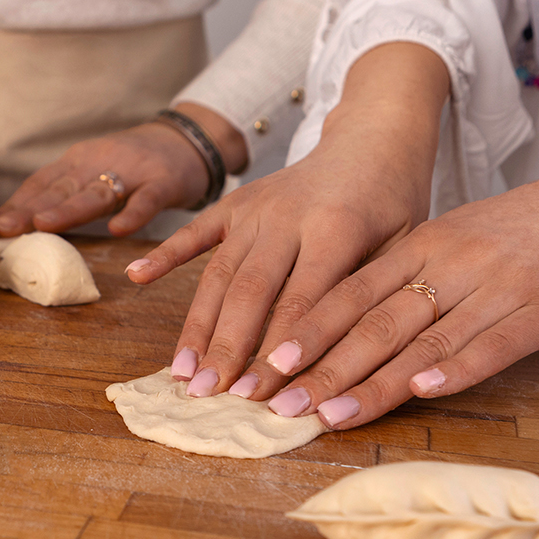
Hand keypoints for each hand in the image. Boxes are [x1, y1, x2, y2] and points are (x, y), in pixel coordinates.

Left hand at [0, 103, 246, 237]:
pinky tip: (117, 230)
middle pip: (58, 191)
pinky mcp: (162, 181)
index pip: (37, 189)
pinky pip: (146, 200)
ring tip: (42, 226)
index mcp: (75, 165)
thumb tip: (12, 225)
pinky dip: (132, 213)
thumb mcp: (89, 177)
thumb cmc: (131, 168)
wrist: (185, 142)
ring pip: (95, 193)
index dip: (9, 210)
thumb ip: (58, 198)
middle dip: (25, 211)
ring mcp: (130, 172)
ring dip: (68, 210)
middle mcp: (96, 165)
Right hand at [125, 43, 450, 398]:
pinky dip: (165, 254)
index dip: (280, 353)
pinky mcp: (236, 203)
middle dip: (228, 348)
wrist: (374, 142)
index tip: (260, 396)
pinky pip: (196, 231)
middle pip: (251, 292)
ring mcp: (256, 208)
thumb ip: (365, 299)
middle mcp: (287, 216)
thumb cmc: (394, 208)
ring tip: (184, 373)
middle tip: (211, 395)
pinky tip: (136, 278)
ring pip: (220, 273)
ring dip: (198, 326)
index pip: (302, 303)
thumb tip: (334, 367)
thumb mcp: (402, 251)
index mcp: (336, 229)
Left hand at [250, 123, 538, 430]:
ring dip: (372, 382)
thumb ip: (402, 280)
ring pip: (422, 339)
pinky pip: (492, 343)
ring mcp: (495, 286)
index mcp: (421, 246)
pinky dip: (456, 368)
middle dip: (321, 367)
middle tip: (277, 403)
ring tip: (329, 414)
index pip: (351, 294)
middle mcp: (450, 264)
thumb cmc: (523, 234)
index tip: (266, 364)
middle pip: (374, 322)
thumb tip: (342, 329)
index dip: (306, 331)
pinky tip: (423, 392)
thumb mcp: (452, 243)